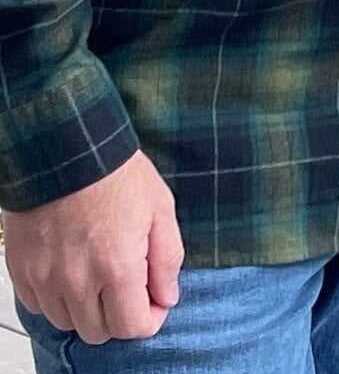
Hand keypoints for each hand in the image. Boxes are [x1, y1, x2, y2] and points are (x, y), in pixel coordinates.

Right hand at [2, 151, 182, 344]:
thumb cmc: (116, 176)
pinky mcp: (22, 272)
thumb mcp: (160, 210)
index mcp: (117, 268)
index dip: (149, 319)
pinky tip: (73, 271)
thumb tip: (167, 296)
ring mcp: (45, 280)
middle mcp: (77, 282)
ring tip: (100, 275)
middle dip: (120, 316)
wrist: (67, 153)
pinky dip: (58, 298)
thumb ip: (167, 260)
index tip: (154, 302)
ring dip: (88, 309)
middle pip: (99, 332)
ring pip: (68, 323)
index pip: (131, 327)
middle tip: (129, 288)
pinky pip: (40, 307)